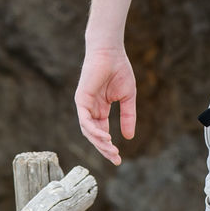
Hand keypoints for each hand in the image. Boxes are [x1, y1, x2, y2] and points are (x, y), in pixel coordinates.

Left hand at [75, 47, 136, 165]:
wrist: (111, 51)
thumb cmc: (119, 69)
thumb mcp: (128, 97)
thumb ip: (128, 116)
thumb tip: (128, 138)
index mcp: (100, 109)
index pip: (102, 133)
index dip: (109, 146)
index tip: (119, 158)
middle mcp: (90, 109)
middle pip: (95, 135)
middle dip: (104, 149)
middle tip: (116, 159)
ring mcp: (84, 105)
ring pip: (88, 131)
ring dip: (100, 142)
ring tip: (112, 150)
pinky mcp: (81, 99)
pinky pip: (84, 120)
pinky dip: (94, 130)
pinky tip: (105, 137)